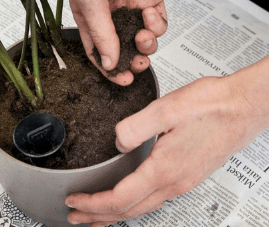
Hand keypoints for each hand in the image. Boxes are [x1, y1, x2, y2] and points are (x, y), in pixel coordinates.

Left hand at [65, 59, 268, 225]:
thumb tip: (116, 142)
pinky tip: (131, 199)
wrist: (245, 106)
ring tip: (98, 216)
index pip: (119, 199)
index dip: (92, 204)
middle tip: (76, 217)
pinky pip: (154, 199)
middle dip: (98, 217)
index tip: (74, 202)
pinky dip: (134, 205)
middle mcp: (174, 182)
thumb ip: (134, 127)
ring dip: (116, 214)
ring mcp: (183, 181)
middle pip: (128, 211)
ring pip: (142, 208)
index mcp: (164, 170)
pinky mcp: (188, 174)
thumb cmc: (212, 106)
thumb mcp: (166, 109)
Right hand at [67, 0, 166, 85]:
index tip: (121, 80)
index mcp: (88, 16)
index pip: (98, 51)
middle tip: (137, 66)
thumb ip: (101, 33)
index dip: (109, 68)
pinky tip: (151, 15)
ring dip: (146, 43)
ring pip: (142, 39)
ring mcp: (131, 6)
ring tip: (144, 36)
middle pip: (122, 49)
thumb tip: (108, 62)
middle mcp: (109, 14)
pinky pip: (157, 21)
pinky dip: (158, 24)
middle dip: (132, 61)